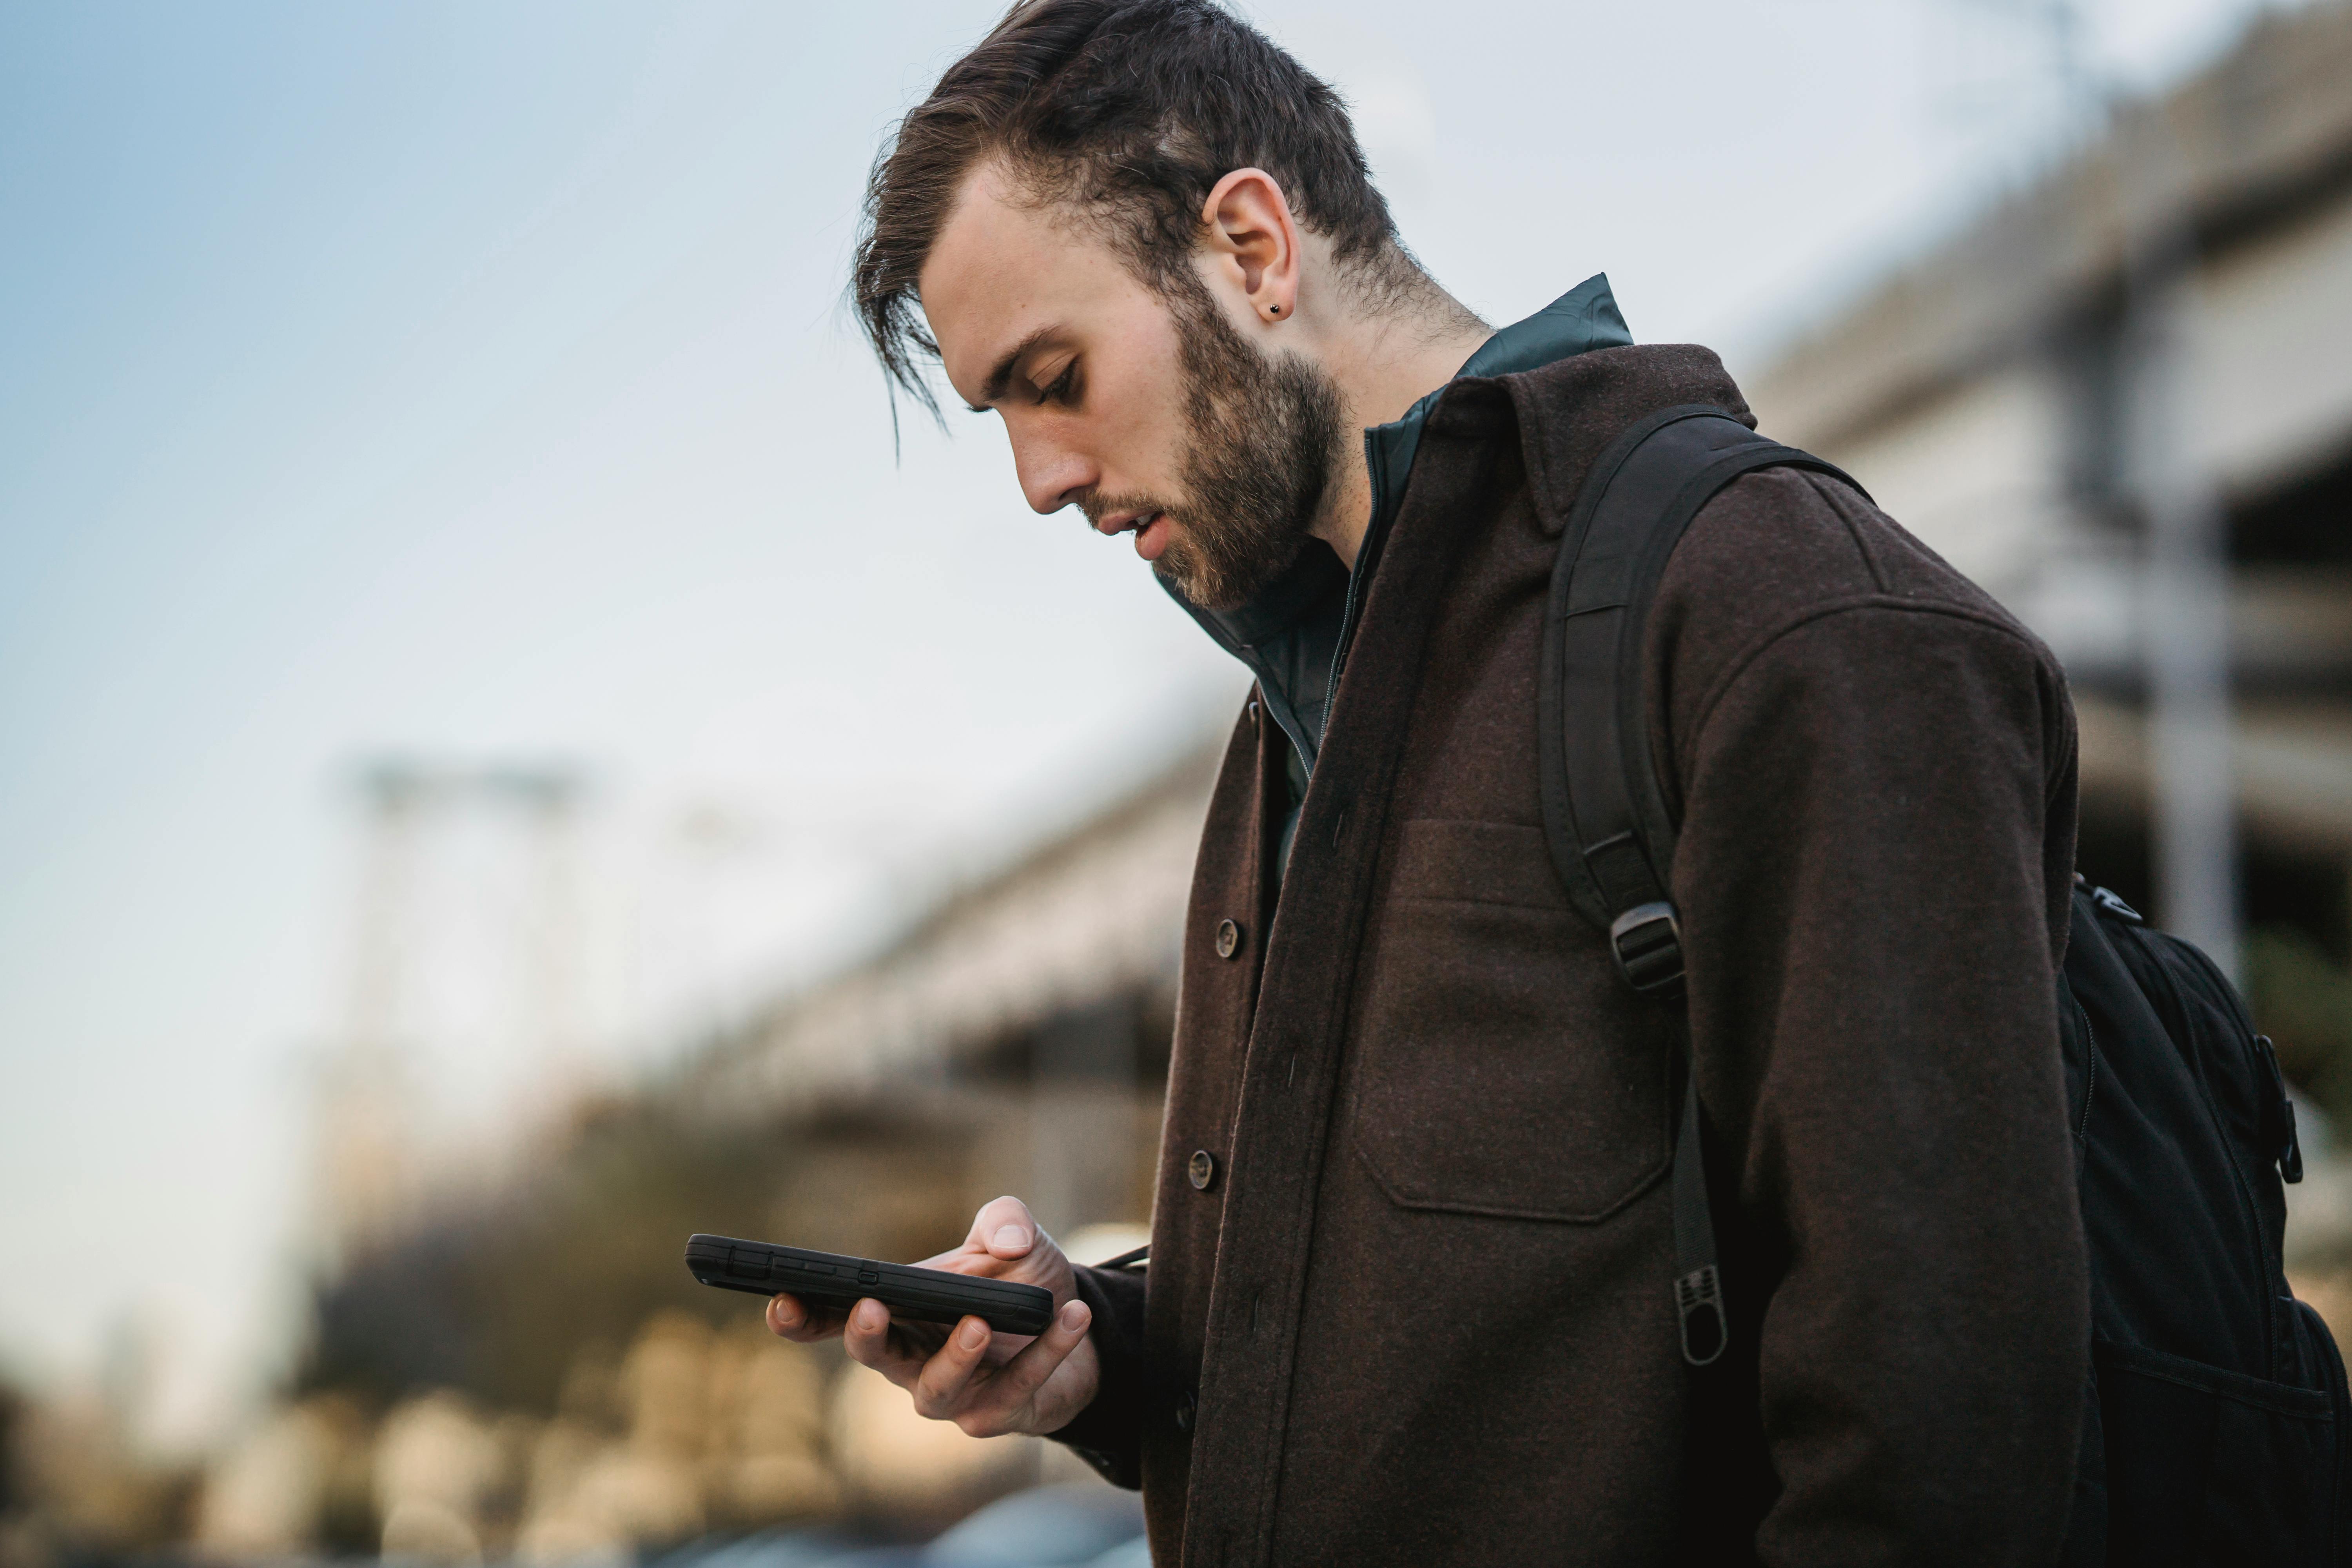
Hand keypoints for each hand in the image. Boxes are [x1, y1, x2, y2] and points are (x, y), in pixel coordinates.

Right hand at [766, 1195, 1098, 1436]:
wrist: (1076, 1324)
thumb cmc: (1021, 1280)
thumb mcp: (1014, 1237)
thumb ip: (1004, 1220)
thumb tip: (1004, 1242)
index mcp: (899, 1313)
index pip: (836, 1319)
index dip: (803, 1316)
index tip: (780, 1300)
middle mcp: (913, 1360)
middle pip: (874, 1358)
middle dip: (866, 1336)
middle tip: (870, 1308)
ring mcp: (953, 1394)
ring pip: (937, 1389)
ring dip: (956, 1355)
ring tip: (980, 1322)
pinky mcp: (997, 1415)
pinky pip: (1014, 1390)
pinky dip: (1045, 1352)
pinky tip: (1071, 1317)